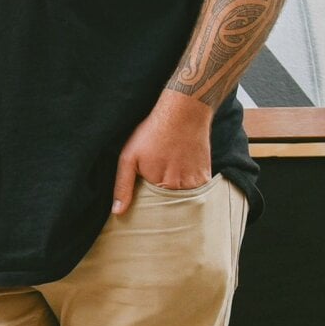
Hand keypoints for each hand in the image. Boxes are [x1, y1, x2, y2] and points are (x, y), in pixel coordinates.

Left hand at [111, 90, 211, 213]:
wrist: (184, 113)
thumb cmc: (152, 133)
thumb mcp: (129, 157)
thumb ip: (123, 186)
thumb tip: (118, 212)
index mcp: (160, 186)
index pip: (152, 209)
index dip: (146, 207)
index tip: (143, 201)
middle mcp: (180, 188)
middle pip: (169, 206)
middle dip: (161, 204)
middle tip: (156, 187)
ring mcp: (196, 182)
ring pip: (183, 200)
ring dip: (176, 197)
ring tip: (168, 179)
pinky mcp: (206, 176)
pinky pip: (197, 192)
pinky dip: (189, 189)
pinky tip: (181, 175)